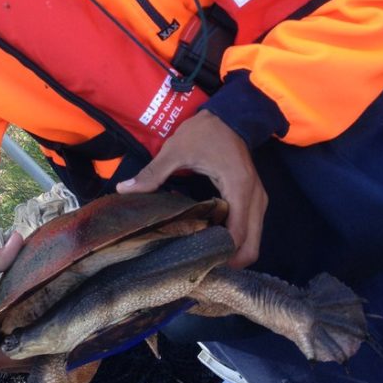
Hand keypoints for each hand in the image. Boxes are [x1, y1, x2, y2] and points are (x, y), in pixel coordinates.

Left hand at [116, 112, 267, 267]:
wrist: (228, 115)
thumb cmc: (204, 132)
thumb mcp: (175, 150)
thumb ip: (152, 173)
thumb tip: (124, 190)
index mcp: (238, 188)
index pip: (237, 235)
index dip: (221, 254)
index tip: (198, 263)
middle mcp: (255, 198)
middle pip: (251, 246)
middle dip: (230, 261)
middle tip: (200, 267)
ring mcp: (258, 200)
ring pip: (253, 240)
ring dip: (233, 252)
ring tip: (203, 257)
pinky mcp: (254, 199)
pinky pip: (250, 229)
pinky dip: (236, 239)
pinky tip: (211, 240)